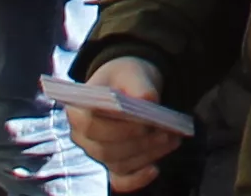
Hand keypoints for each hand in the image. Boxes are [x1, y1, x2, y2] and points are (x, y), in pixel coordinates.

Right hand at [74, 58, 184, 193]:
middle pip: (106, 148)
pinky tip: (155, 170)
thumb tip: (147, 100)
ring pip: (118, 162)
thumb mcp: (132, 72)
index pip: (91, 125)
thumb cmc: (126, 77)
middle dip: (139, 142)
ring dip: (147, 154)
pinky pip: (120, 179)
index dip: (118, 128)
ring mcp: (96, 153)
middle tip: (168, 132)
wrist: (130, 85)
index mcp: (78, 111)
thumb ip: (138, 84)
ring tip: (172, 138)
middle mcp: (82, 137)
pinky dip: (136, 179)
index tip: (145, 123)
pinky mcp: (111, 164)